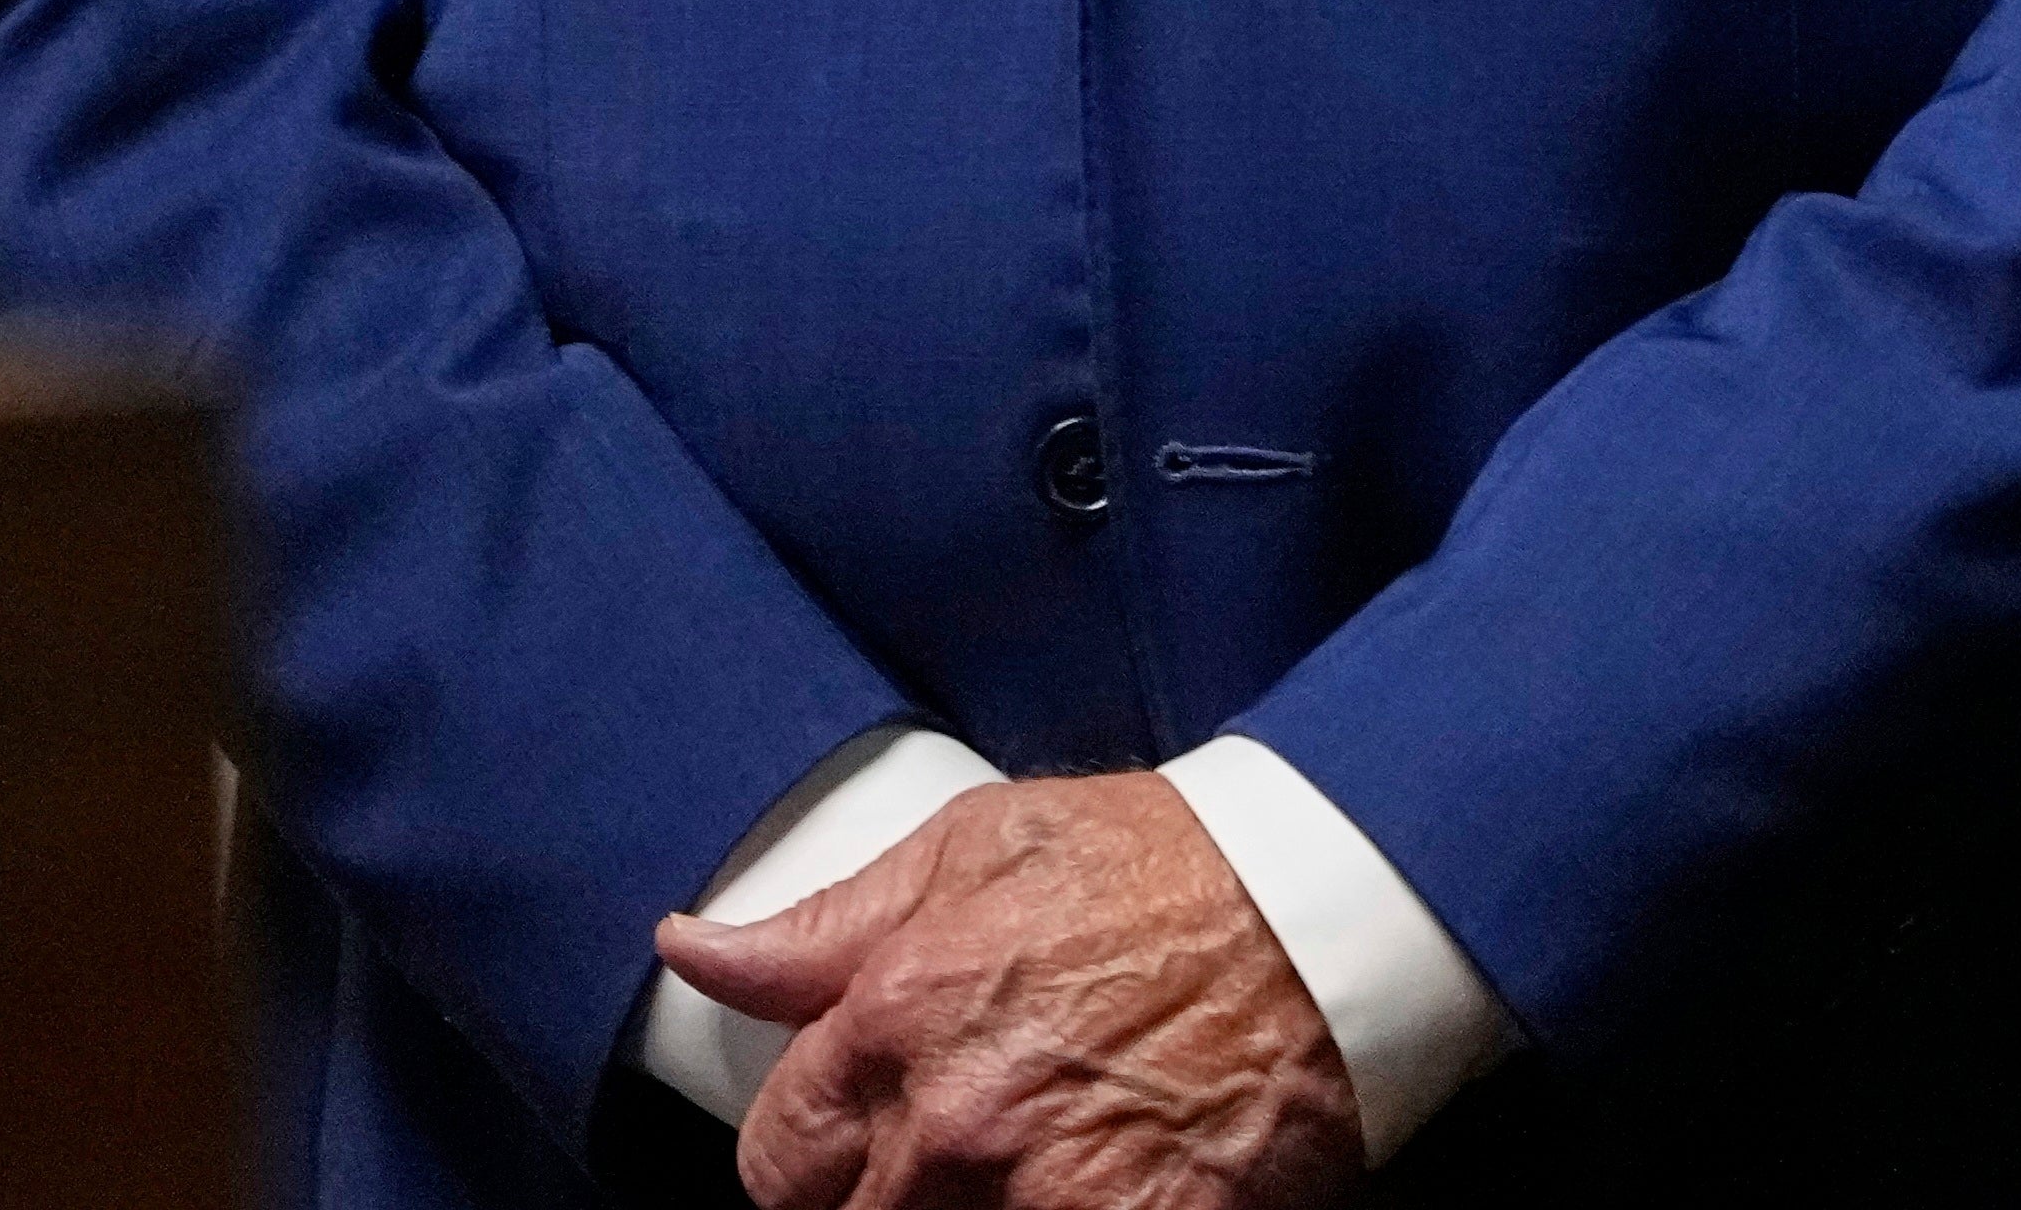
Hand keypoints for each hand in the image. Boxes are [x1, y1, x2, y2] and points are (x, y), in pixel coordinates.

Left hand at [654, 775, 1359, 1209]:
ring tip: (1028, 1171)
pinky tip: (1092, 1188)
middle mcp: (951, 1124)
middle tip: (959, 1151)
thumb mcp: (977, 846)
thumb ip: (826, 923)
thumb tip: (693, 947)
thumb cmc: (1160, 868)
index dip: (813, 1155)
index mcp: (897, 1017)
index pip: (778, 1157)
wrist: (1327, 912)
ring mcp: (1041, 1198)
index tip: (857, 1142)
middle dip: (885, 1195)